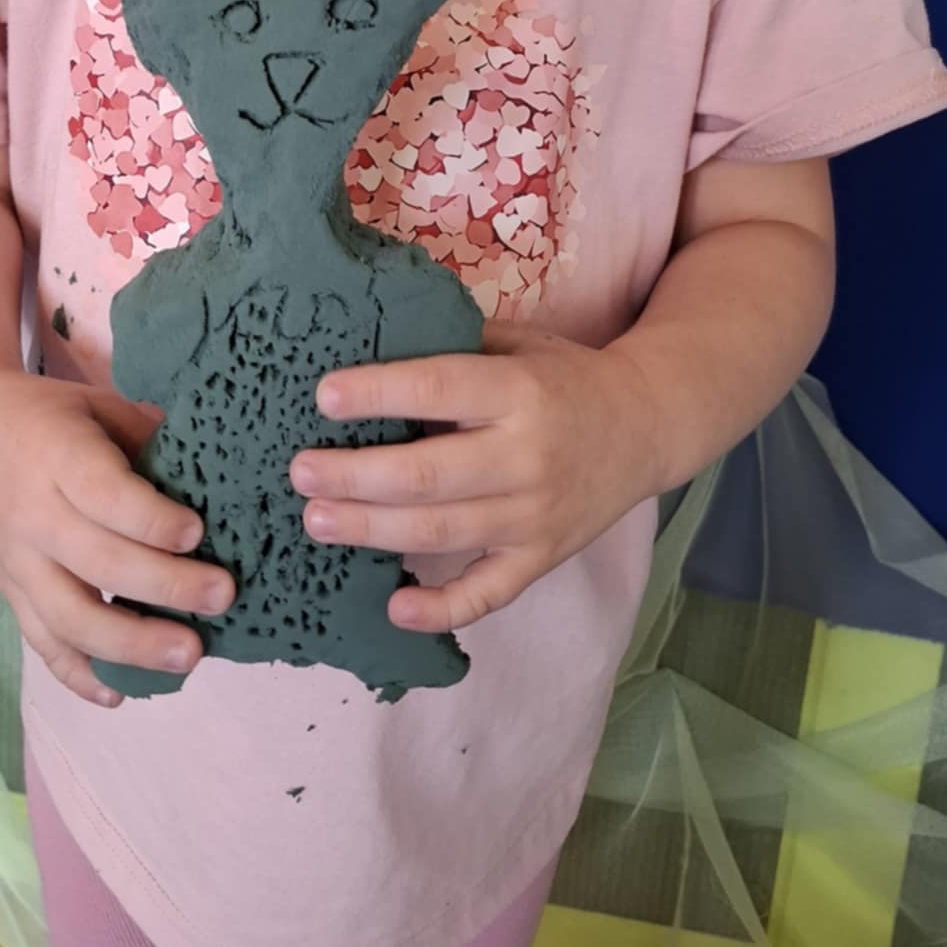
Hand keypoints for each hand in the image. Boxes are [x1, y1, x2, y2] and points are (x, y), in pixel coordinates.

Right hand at [0, 371, 234, 708]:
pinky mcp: (8, 592)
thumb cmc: (45, 414)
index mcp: (57, 457)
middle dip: (166, 586)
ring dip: (131, 646)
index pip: (106, 497)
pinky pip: (41, 642)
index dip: (153, 521)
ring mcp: (16, 561)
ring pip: (69, 617)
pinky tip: (120, 695)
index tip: (199, 534)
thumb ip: (148, 437)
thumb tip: (217, 471)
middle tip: (222, 597)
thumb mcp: (97, 405)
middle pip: (97, 563)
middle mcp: (32, 514)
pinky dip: (78, 675)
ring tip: (188, 657)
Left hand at [287, 320, 658, 634]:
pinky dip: (443, 609)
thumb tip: (365, 337)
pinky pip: (489, 594)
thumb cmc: (563, 376)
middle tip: (300, 471)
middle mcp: (528, 455)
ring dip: (373, 531)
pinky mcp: (542, 557)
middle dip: (357, 475)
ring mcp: (536, 515)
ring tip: (316, 520)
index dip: (379, 393)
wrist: (646, 426)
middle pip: (429, 474)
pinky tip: (394, 608)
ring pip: (443, 532)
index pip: (440, 388)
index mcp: (520, 391)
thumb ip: (453, 343)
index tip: (323, 396)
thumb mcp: (518, 343)